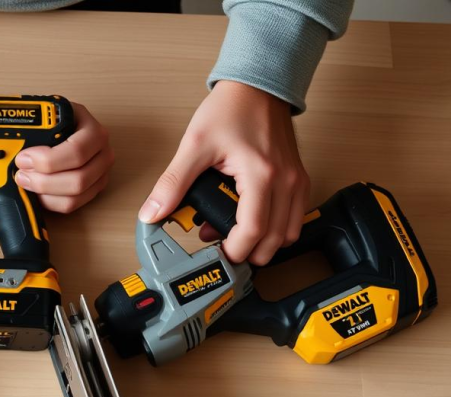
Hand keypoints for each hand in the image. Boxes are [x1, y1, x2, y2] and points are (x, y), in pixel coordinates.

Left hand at [13, 102, 113, 213]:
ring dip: (46, 193)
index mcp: (91, 129)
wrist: (61, 123)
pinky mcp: (94, 187)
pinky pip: (74, 204)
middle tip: (21, 175)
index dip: (47, 161)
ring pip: (76, 195)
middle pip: (78, 179)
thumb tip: (2, 145)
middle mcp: (102, 151)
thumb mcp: (44, 113)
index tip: (23, 159)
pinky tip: (37, 193)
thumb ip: (29, 126)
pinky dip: (51, 202)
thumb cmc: (53, 120)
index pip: (76, 151)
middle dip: (44, 181)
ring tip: (27, 183)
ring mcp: (101, 171)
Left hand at [139, 81, 309, 265]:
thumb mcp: (194, 145)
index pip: (253, 230)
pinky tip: (250, 219)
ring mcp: (296, 180)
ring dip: (265, 242)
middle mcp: (285, 181)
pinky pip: (294, 216)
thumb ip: (172, 183)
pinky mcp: (298, 178)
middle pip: (275, 239)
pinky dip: (276, 227)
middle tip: (223, 252)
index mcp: (261, 174)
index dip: (235, 251)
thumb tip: (152, 212)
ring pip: (289, 232)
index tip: (218, 256)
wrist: (256, 86)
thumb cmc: (231, 109)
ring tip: (235, 235)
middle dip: (249, 253)